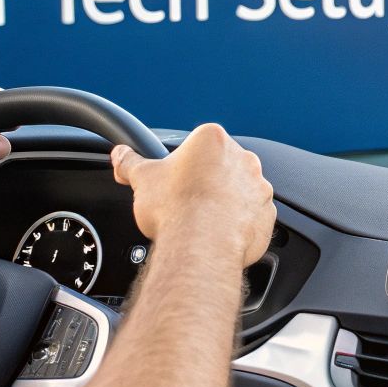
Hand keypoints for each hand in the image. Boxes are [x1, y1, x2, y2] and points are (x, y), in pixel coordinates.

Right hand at [112, 124, 274, 266]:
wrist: (201, 246)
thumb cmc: (175, 208)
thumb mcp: (142, 179)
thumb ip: (130, 163)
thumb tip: (121, 156)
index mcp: (213, 140)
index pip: (196, 147)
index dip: (181, 167)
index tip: (173, 182)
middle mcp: (243, 159)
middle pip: (219, 168)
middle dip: (204, 184)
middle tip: (184, 203)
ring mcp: (258, 187)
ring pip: (237, 192)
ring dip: (223, 204)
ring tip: (200, 222)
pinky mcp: (267, 215)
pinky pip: (251, 217)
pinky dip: (237, 225)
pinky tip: (217, 235)